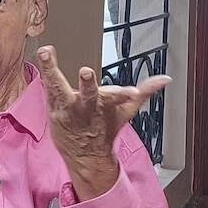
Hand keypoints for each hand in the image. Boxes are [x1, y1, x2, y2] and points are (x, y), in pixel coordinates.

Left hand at [36, 45, 170, 200]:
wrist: (85, 154)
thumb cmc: (105, 127)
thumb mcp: (125, 110)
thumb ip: (144, 92)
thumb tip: (165, 79)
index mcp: (104, 106)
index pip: (116, 98)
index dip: (122, 94)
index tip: (130, 93)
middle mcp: (85, 108)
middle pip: (88, 95)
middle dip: (88, 85)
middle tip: (86, 71)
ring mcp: (67, 108)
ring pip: (59, 88)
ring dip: (52, 70)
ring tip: (46, 53)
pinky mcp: (53, 107)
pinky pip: (48, 87)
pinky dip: (45, 73)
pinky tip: (42, 56)